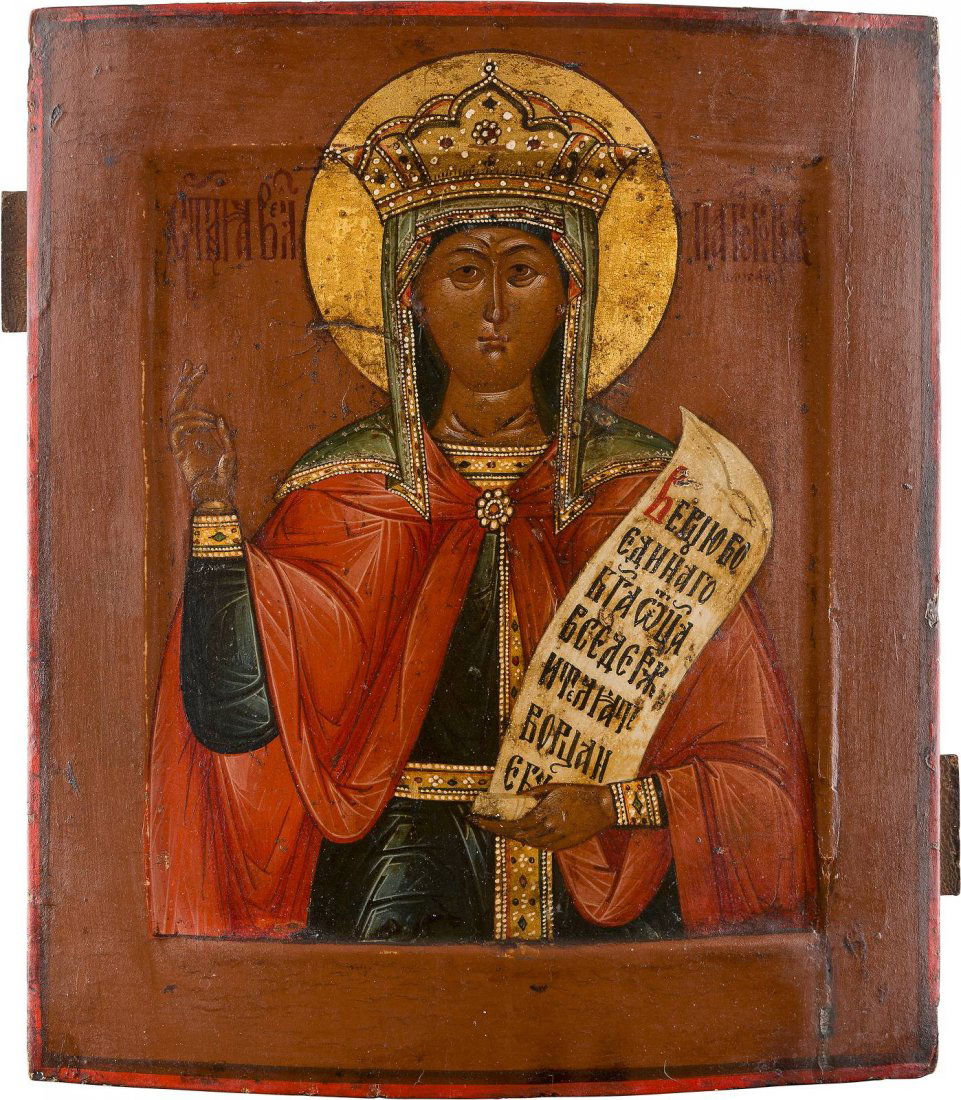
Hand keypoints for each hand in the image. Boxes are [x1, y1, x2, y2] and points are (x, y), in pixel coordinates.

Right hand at [169, 360, 236, 511]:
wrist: (215, 498)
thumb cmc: (224, 479)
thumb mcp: (230, 454)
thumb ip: (225, 437)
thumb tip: (220, 418)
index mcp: (195, 430)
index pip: (189, 401)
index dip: (190, 383)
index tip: (199, 366)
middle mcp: (185, 434)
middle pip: (179, 402)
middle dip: (187, 382)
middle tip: (197, 366)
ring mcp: (180, 442)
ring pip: (177, 414)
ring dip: (196, 412)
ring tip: (214, 419)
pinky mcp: (177, 451)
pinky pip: (177, 429)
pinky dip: (193, 422)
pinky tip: (211, 424)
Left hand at [470, 782, 616, 850]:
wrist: (604, 806)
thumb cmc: (579, 792)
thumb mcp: (554, 787)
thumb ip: (533, 793)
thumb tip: (517, 796)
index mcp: (542, 814)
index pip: (509, 826)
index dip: (489, 825)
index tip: (474, 820)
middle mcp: (547, 829)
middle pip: (515, 837)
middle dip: (498, 830)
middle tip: (485, 823)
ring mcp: (556, 839)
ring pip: (528, 843)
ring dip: (515, 836)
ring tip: (505, 826)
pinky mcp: (565, 845)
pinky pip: (543, 847)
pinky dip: (532, 841)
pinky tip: (529, 833)